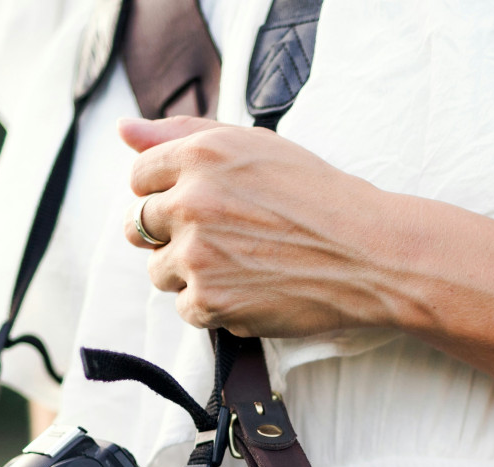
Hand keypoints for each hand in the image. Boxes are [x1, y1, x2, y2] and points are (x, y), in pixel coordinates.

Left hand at [121, 116, 412, 335]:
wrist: (369, 254)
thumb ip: (184, 134)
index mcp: (201, 154)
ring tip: (243, 267)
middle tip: (221, 241)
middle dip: (171, 234)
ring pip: (159, 271)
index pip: (139, 175)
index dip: (166, 192)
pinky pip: (186, 308)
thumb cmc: (320, 197)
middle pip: (139, 225)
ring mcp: (197, 253)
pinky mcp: (209, 300)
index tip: (199, 206)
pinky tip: (252, 291)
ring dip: (190, 273)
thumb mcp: (255, 146)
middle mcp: (191, 200)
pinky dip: (214, 307)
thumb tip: (123, 131)